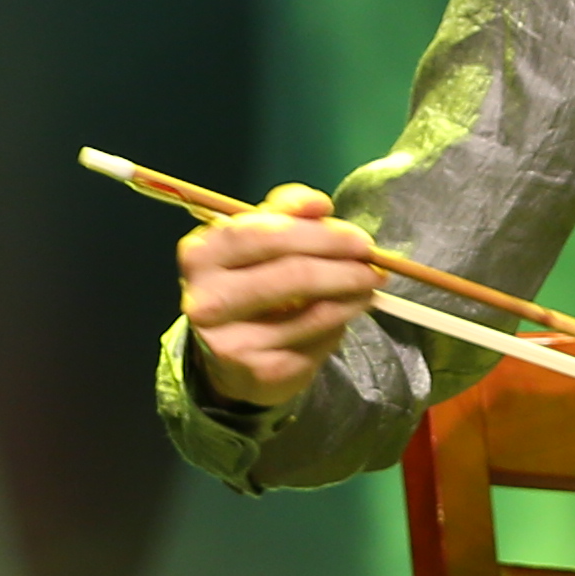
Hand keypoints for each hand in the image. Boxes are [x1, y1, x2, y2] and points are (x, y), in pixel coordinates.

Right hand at [177, 184, 380, 412]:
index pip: (265, 235)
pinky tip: (341, 315)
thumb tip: (318, 204)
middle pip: (293, 274)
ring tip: (367, 287)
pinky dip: (339, 323)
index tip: (359, 239)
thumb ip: (285, 213)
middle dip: (344, 266)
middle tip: (373, 264)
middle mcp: (206, 301)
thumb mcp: (256, 241)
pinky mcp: (260, 372)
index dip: (320, 234)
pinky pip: (318, 340)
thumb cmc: (248, 283)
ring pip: (314, 312)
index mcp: (201, 255)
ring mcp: (230, 342)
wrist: (228, 357)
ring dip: (352, 296)